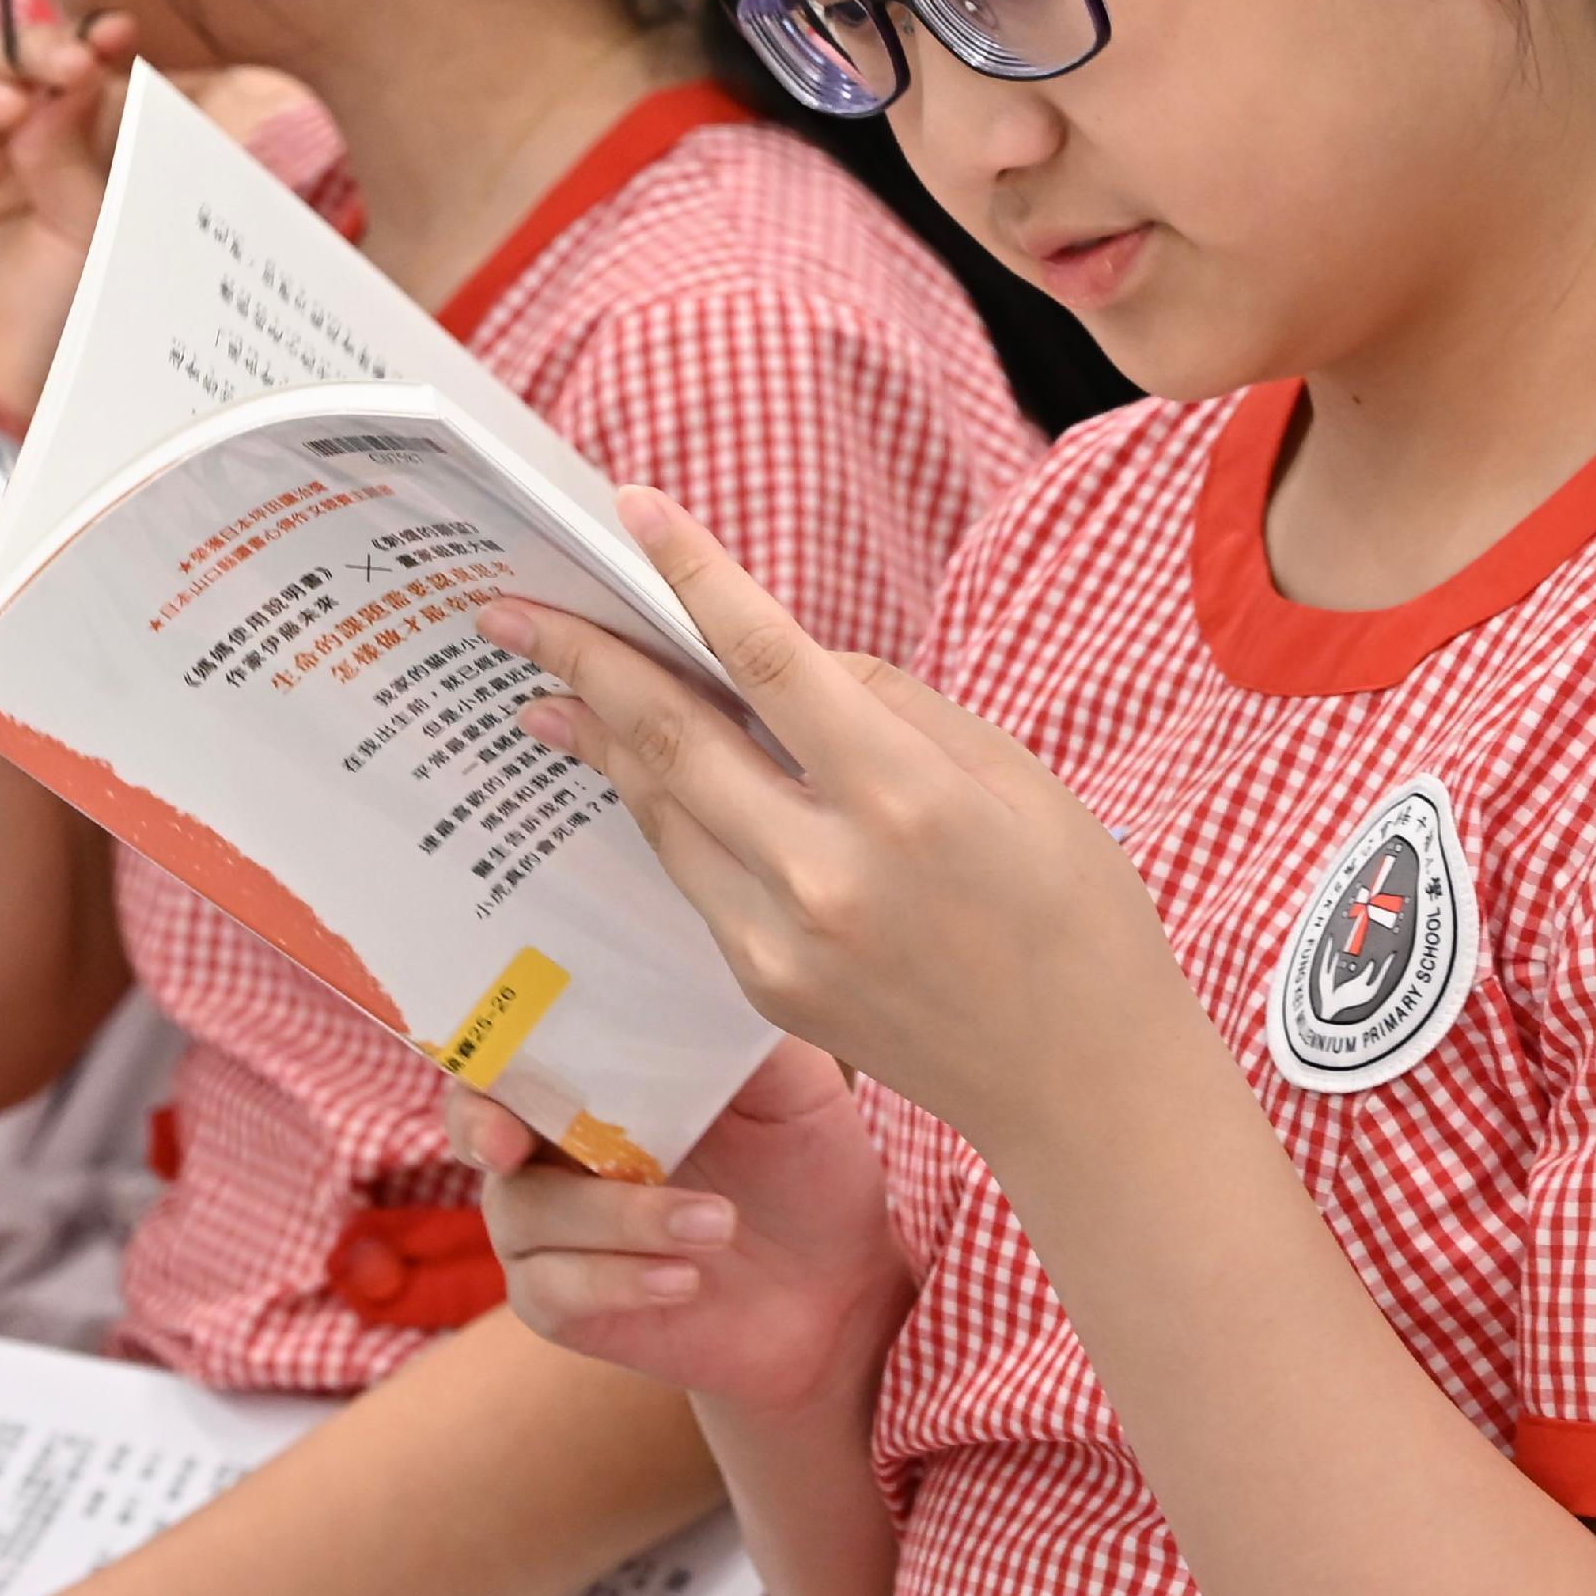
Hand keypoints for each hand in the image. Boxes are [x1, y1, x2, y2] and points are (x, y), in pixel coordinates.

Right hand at [0, 20, 137, 424]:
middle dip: (19, 53)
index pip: (38, 66)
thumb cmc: (49, 324)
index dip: (69, 43)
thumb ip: (76, 159)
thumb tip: (69, 80)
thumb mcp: (85, 236)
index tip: (114, 37)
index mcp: (29, 141)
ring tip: (3, 105)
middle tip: (66, 72)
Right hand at [448, 1035, 906, 1411]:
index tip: (502, 1057)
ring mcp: (552, 1231)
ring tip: (718, 1223)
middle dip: (484, 1127)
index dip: (487, 1048)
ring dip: (618, 1216)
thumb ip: (742, 1033)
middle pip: (480, 1125)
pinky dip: (615, 1279)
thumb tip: (704, 968)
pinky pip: (550, 1289)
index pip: (507, 1049)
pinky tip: (684, 1280)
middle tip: (513, 1144)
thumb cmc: (806, 1169)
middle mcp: (553, 1149)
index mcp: (594, 1082)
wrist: (840, 1289)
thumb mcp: (794, 1089)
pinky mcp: (564, 1306)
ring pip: (525, 1211)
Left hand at [477, 487, 1174, 1148]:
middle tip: (512, 610)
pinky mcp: (765, 984)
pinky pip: (691, 871)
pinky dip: (657, 807)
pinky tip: (631, 768)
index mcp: (906, 798)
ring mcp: (784, 939)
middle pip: (673, 738)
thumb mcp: (1016, 775)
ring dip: (598, 738)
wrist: (1082, 1085)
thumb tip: (790, 662)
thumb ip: (895, 707)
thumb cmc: (1074, 910)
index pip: (770, 660)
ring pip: (665, 808)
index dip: (693, 576)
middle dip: (584, 661)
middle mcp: (828, 871)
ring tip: (545, 684)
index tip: (631, 510)